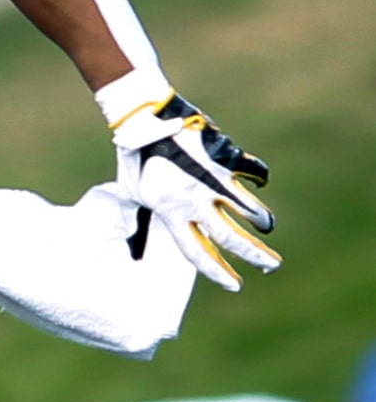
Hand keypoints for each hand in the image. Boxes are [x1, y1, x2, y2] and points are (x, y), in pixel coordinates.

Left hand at [111, 89, 279, 290]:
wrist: (144, 117)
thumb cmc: (133, 157)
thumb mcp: (129, 195)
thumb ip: (135, 221)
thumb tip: (130, 247)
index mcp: (171, 213)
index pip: (198, 252)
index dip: (218, 272)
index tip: (235, 285)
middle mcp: (195, 200)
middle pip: (231, 237)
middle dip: (255, 255)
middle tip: (272, 266)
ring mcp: (213, 177)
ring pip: (247, 207)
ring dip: (261, 219)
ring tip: (267, 227)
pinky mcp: (225, 154)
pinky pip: (252, 170)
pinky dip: (259, 176)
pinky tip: (259, 182)